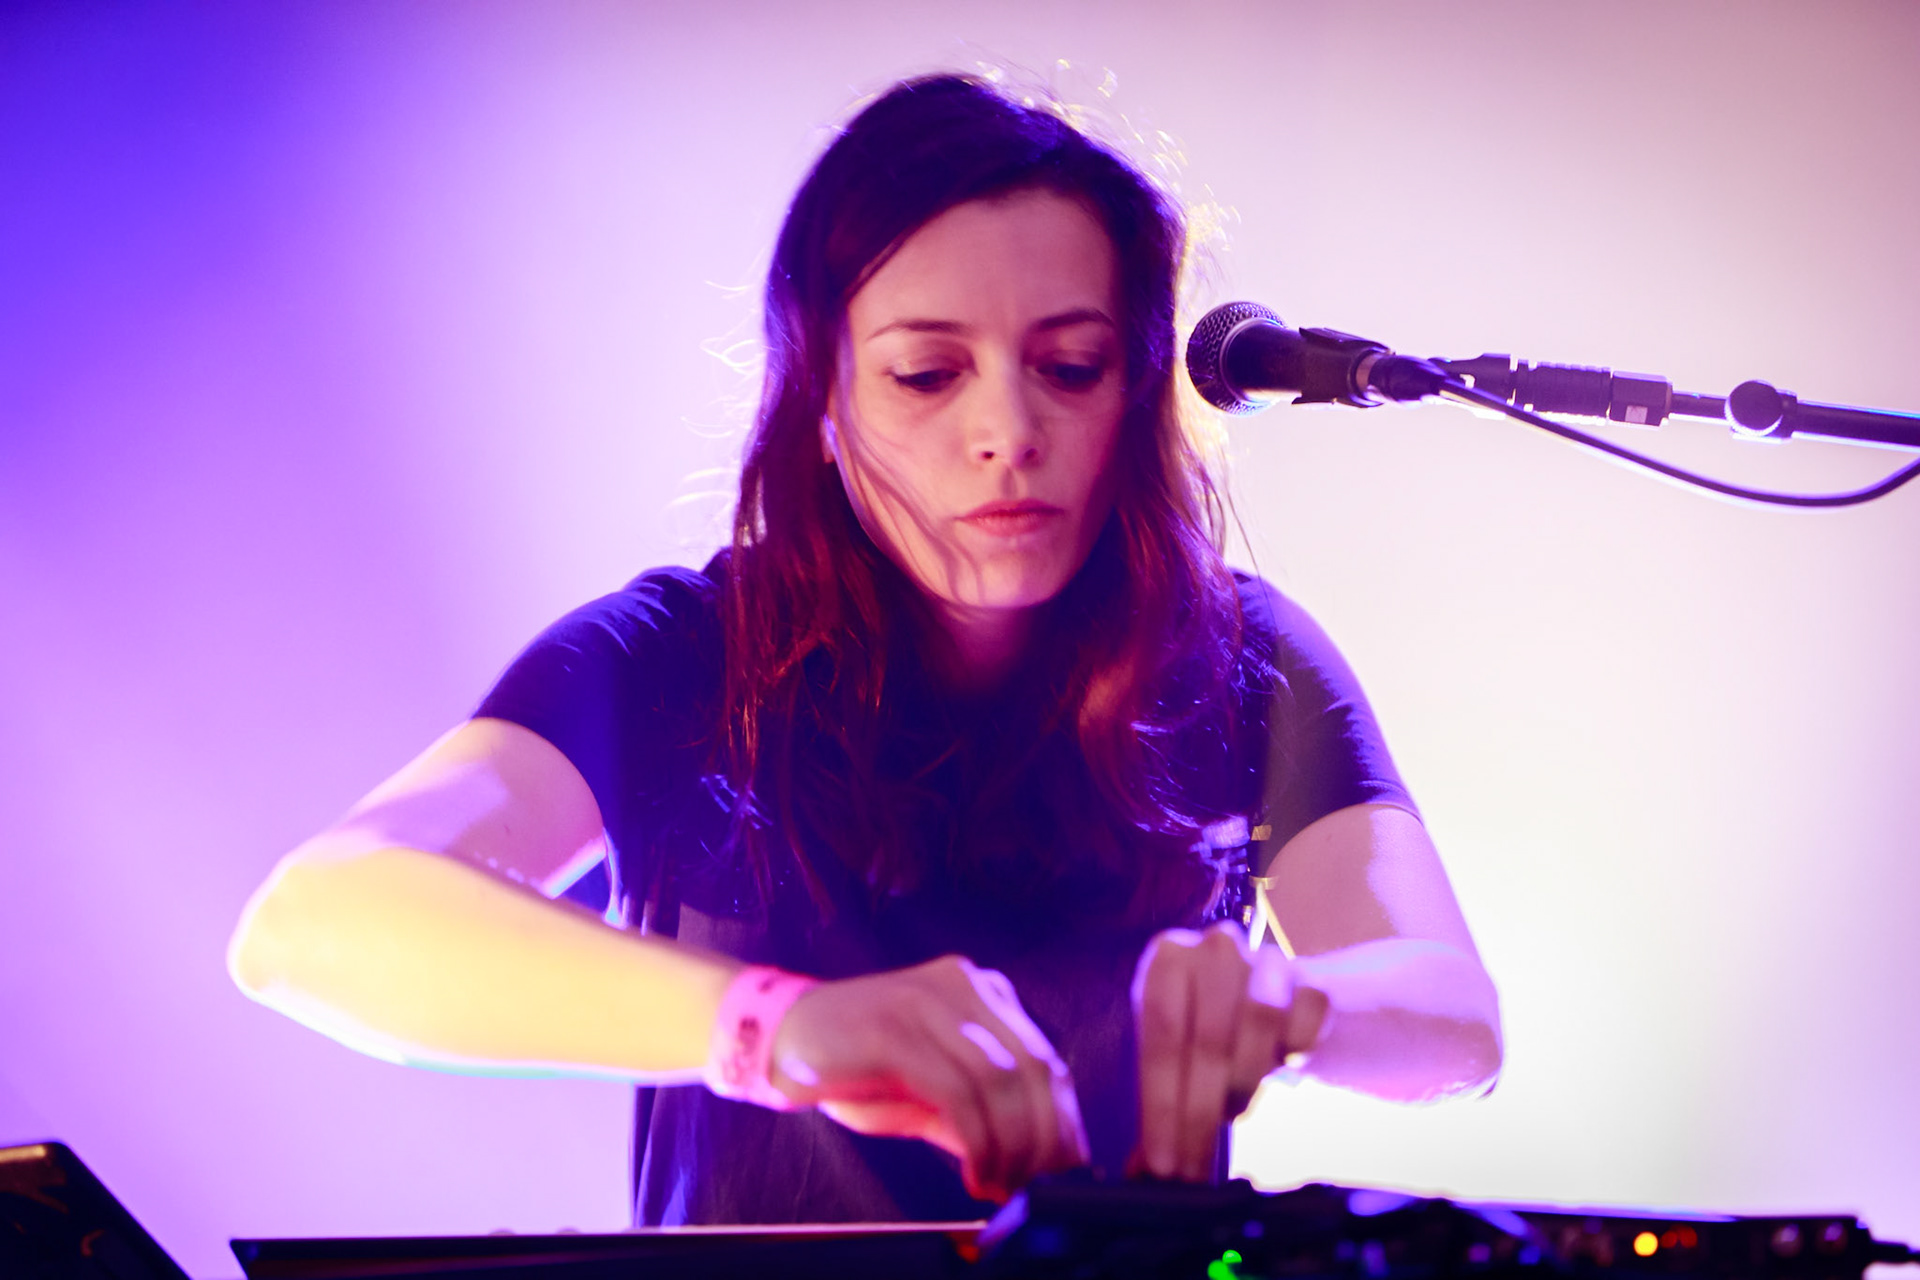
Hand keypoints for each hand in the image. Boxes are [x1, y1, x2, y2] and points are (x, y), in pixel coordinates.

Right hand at [767, 954, 1089, 1201]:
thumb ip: (977, 1114)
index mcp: (980, 992)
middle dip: (1044, 1138)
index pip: (1044, 1058)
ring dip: (1011, 1145)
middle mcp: (964, 985)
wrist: (776, 1037)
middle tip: (1038, 1187)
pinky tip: (975, 1172)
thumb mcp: (927, 1094)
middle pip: (1034, 1066)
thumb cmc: (855, 1066)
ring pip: (1002, 1079)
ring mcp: (928, 999)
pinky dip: (978, 1139)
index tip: (1062, 1171)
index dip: (1061, 1120)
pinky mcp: (896, 1025)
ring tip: (1000, 1185)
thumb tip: (1030, 1161)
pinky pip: (957, 1088)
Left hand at [1130, 921, 1323, 1179]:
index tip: (1162, 1161)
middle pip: (1207, 1038)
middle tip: (1192, 1167)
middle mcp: (1214, 946)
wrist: (1278, 1004)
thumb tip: (1141, 1171)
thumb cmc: (1209, 1036)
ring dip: (1244, 1081)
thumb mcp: (1175, 1059)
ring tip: (1231, 1110)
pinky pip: (1308, 1020)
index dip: (1161, 1105)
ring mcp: (1265, 958)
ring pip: (1259, 1023)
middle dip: (1197, 1113)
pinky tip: (1284, 1066)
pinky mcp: (1312, 978)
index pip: (1160, 1037)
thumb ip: (1159, 1106)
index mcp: (1167, 960)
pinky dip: (1296, 1050)